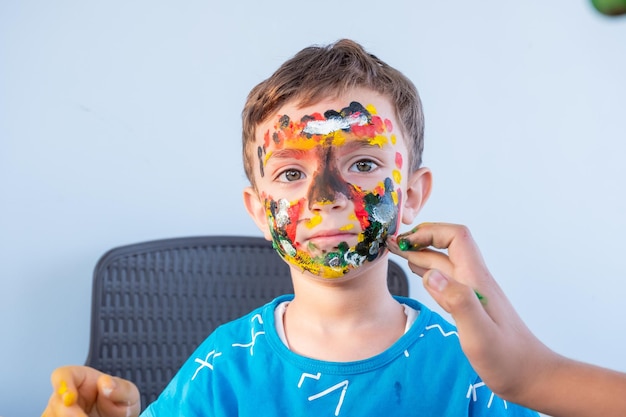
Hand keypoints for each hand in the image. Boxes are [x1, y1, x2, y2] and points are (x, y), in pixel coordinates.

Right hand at [42, 366, 139, 416]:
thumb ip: (121, 388)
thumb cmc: (120, 402)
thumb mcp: (129, 393)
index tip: (70, 398)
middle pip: (56, 403)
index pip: (62, 375)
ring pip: (53, 416)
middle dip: (70, 414)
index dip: (63, 385)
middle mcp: (63, 396)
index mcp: (79, 378)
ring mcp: (59, 413)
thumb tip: (105, 384)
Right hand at [387, 222, 552, 398]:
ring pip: (445, 263)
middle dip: (420, 239)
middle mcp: (475, 281)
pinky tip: (419, 274)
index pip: (456, 237)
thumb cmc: (508, 360)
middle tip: (392, 243)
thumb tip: (431, 274)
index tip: (406, 241)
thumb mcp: (479, 334)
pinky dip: (428, 271)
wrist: (531, 376)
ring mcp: (473, 293)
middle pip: (447, 246)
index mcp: (476, 281)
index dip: (430, 232)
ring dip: (421, 253)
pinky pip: (446, 280)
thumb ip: (457, 302)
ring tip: (397, 252)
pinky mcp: (471, 305)